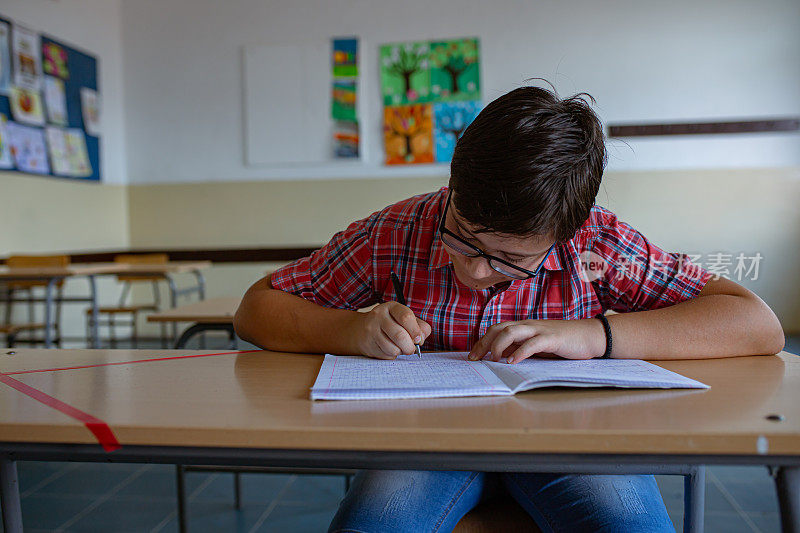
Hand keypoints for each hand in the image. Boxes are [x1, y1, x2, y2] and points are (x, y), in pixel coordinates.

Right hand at [354, 302, 431, 358]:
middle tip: (412, 349)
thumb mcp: (404, 319)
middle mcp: (379, 316)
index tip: (419, 339)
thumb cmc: (390, 324)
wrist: (362, 329)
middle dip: (410, 346)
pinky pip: (386, 354)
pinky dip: (392, 355)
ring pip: (393, 348)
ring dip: (401, 352)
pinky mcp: (368, 344)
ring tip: (401, 348)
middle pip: (400, 335)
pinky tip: (390, 349)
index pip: (406, 317)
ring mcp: (372, 330)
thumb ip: (419, 326)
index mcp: (392, 307)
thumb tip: (422, 338)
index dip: (416, 331)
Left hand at [468, 319, 605, 363]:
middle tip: (475, 359)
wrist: (590, 335)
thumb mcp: (538, 345)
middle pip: (500, 328)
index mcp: (524, 327)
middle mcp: (529, 325)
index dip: (482, 341)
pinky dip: (521, 352)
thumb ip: (521, 346)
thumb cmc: (563, 342)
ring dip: (499, 345)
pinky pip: (533, 343)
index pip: (497, 329)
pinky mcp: (552, 338)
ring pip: (512, 331)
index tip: (472, 356)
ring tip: (494, 360)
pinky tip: (513, 362)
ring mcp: (540, 330)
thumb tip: (502, 356)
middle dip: (484, 343)